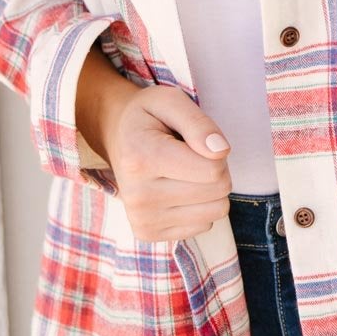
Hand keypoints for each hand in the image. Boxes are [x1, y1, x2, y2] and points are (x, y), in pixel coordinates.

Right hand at [99, 79, 232, 243]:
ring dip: (209, 189)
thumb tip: (221, 151)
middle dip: (214, 168)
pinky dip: (198, 206)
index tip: (195, 139)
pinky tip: (175, 188)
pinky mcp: (148, 234)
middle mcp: (137, 196)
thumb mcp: (170, 101)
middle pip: (218, 191)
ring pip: (215, 211)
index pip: (213, 170)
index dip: (216, 151)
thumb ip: (198, 123)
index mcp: (140, 158)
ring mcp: (141, 220)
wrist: (115, 135)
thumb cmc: (148, 116)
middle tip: (189, 154)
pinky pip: (204, 225)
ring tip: (183, 170)